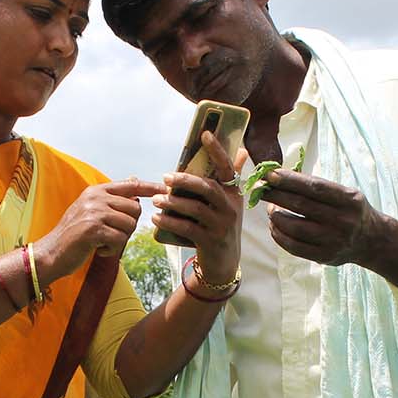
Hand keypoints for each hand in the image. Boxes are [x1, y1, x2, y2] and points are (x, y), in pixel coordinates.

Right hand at [37, 179, 161, 280]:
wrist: (51, 253)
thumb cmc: (74, 235)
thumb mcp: (91, 210)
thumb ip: (112, 198)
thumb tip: (134, 179)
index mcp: (97, 191)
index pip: (131, 185)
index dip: (150, 188)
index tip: (165, 190)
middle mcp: (96, 197)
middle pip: (135, 210)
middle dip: (128, 227)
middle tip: (110, 235)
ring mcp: (94, 212)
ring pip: (129, 226)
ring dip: (119, 240)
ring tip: (102, 242)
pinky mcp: (93, 229)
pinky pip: (119, 239)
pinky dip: (111, 249)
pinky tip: (97, 249)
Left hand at [151, 131, 243, 284]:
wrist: (224, 263)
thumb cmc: (220, 227)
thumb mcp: (229, 203)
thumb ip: (230, 177)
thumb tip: (241, 150)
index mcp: (234, 193)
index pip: (227, 167)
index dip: (217, 150)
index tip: (205, 134)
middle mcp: (231, 208)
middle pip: (208, 188)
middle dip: (185, 180)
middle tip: (165, 177)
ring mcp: (222, 226)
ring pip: (196, 208)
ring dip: (173, 202)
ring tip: (156, 200)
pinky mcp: (210, 241)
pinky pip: (187, 228)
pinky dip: (170, 222)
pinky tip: (157, 218)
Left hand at [256, 169, 389, 267]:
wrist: (370, 241)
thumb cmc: (350, 211)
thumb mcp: (345, 193)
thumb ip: (318, 187)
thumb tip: (281, 178)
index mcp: (348, 199)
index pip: (314, 187)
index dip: (290, 180)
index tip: (270, 174)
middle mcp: (342, 220)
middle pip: (301, 205)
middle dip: (276, 195)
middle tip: (260, 189)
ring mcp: (333, 241)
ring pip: (294, 228)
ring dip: (276, 216)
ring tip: (270, 208)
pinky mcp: (324, 256)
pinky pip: (294, 247)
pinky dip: (279, 235)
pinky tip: (274, 226)